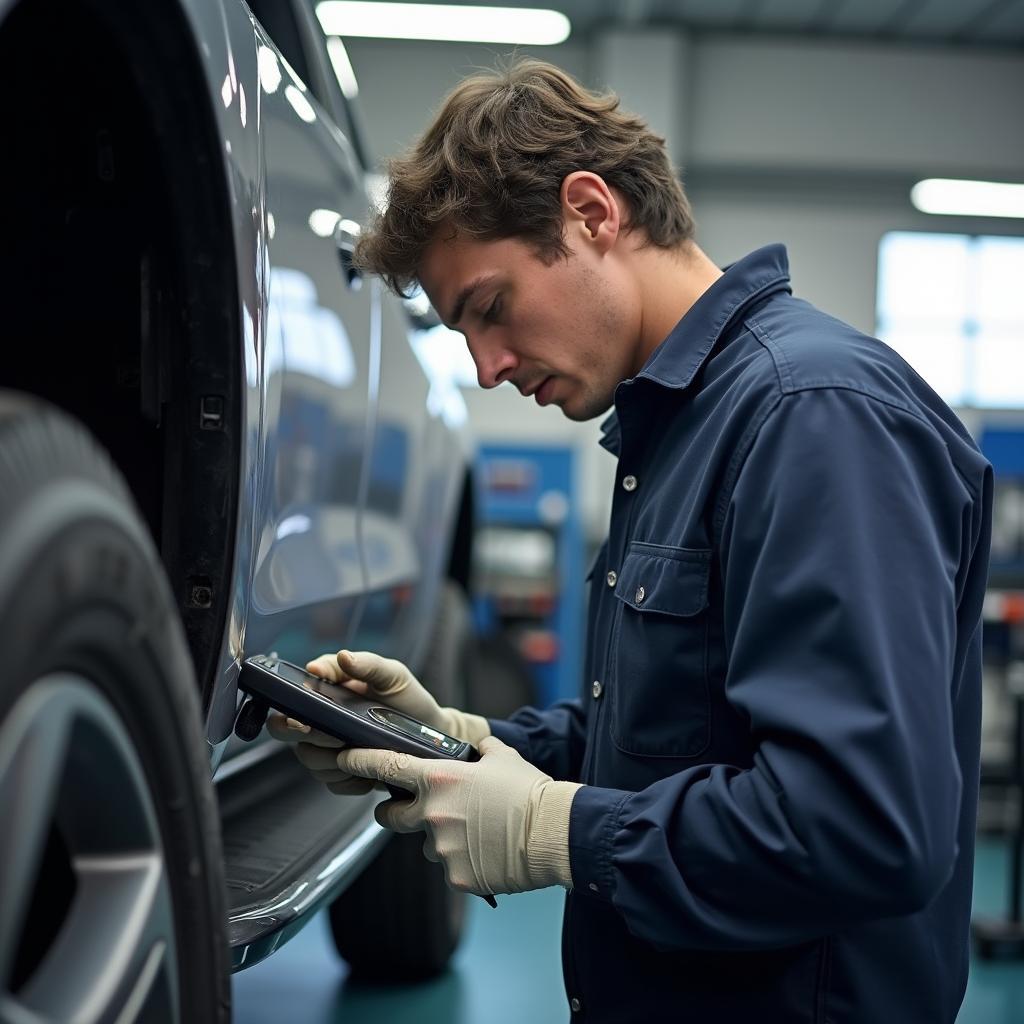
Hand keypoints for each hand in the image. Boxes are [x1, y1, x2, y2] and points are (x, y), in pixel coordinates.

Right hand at [266, 649, 488, 792]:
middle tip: (337, 738)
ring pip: (309, 759)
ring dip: (332, 761)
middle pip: (286, 730)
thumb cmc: (408, 699)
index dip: (290, 709)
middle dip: (307, 737)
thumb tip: (343, 656)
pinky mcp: (341, 772)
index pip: (291, 697)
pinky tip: (369, 771)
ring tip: (362, 753)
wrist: (432, 735)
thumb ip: (368, 664)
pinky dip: (350, 779)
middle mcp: (320, 718)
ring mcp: (328, 746)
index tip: (308, 718)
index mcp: (327, 690)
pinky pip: (332, 782)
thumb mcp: (393, 675)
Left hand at [337, 735, 582, 895]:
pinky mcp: (456, 876)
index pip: (387, 767)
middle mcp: (432, 813)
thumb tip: (477, 744)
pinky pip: (451, 868)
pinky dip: (465, 862)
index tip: (343, 759)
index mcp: (439, 779)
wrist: (554, 832)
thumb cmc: (529, 791)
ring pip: (427, 845)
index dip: (360, 763)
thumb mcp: (502, 757)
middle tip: (416, 812)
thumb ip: (480, 750)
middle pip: (390, 817)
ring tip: (479, 834)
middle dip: (395, 814)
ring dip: (443, 839)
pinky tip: (489, 854)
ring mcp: (441, 848)